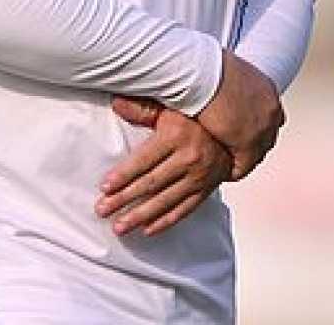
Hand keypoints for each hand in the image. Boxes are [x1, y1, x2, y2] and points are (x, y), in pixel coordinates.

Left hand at [95, 97, 233, 236]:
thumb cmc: (192, 118)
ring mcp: (198, 177)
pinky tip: (147, 230)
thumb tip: (116, 103)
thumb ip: (143, 109)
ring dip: (140, 216)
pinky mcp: (205, 190)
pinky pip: (183, 210)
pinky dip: (165, 221)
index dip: (124, 174)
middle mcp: (189, 158)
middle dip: (124, 199)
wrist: (231, 131)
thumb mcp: (169, 108)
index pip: (144, 160)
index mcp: (176, 135)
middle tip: (102, 210)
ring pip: (165, 201)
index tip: (105, 187)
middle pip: (151, 183)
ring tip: (119, 226)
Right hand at [195, 49, 284, 180]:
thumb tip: (209, 83)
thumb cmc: (200, 64)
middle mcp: (271, 107)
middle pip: (266, 136)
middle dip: (249, 144)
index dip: (251, 125)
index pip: (267, 114)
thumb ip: (224, 82)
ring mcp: (263, 127)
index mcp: (265, 87)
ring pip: (256, 153)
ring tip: (222, 164)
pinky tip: (217, 171)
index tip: (235, 131)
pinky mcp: (249, 143)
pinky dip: (231, 170)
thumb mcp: (221, 70)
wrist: (199, 70)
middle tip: (229, 151)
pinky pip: (242, 166)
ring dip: (240, 159)